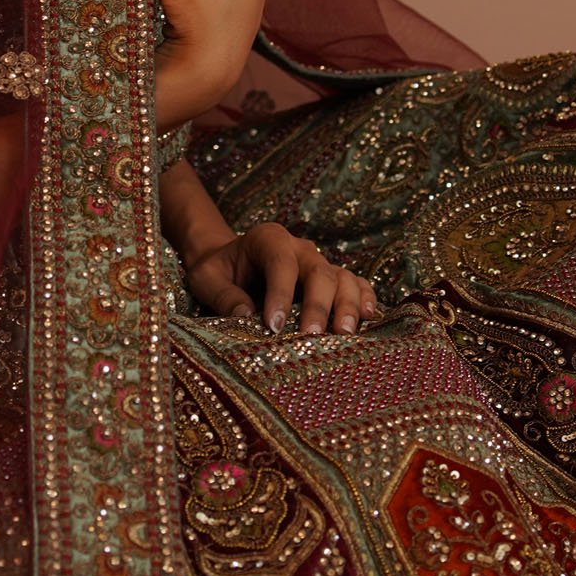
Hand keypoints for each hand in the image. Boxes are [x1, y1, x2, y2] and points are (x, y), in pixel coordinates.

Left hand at [185, 222, 378, 334]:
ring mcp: (319, 262)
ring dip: (347, 305)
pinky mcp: (330, 279)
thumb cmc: (217, 270)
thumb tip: (245, 316)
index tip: (273, 327)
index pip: (280, 263)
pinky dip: (364, 298)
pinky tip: (369, 318)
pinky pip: (355, 284)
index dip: (280, 294)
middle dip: (318, 305)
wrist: (229, 262)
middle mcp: (299, 247)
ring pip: (342, 278)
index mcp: (268, 238)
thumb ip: (223, 295)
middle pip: (319, 271)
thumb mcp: (206, 278)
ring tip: (345, 334)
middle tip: (311, 337)